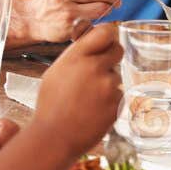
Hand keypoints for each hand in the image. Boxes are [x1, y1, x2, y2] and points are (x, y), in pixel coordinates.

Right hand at [30, 23, 123, 161]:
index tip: (104, 43)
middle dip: (111, 57)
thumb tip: (91, 44)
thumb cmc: (51, 105)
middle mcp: (95, 68)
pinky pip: (119, 95)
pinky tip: (94, 110)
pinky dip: (110, 101)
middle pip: (118, 50)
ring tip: (88, 100)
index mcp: (77, 57)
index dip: (107, 37)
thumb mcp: (56, 72)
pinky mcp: (117, 104)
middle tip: (100, 69)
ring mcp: (109, 87)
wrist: (55, 137)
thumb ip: (77, 56)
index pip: (105, 32)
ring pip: (116, 76)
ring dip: (107, 84)